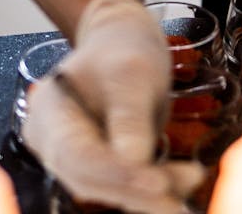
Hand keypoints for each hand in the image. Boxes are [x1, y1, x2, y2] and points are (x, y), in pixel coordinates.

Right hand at [24, 0, 201, 212]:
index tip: (158, 182)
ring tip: (192, 177)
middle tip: (179, 197)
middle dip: (137, 191)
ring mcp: (75, 157)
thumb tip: (134, 160)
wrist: (125, 43)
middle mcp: (55, 142)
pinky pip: (125, 185)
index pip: (78, 156)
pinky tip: (184, 177)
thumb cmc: (123, 48)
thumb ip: (130, 114)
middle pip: (92, 180)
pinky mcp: (100, 166)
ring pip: (111, 188)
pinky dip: (154, 186)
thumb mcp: (131, 72)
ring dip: (151, 192)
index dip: (116, 173)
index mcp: (50, 114)